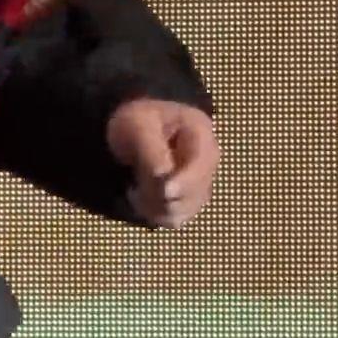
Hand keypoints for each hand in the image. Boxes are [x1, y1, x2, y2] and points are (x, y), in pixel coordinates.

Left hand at [107, 98, 218, 228]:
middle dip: (163, 195)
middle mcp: (208, 159)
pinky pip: (179, 217)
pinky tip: (141, 202)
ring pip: (187, 209)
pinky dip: (157, 215)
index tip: (164, 192)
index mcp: (200, 132)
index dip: (186, 181)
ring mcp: (201, 180)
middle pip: (196, 191)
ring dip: (157, 208)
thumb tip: (164, 184)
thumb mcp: (138, 127)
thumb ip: (152, 154)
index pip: (203, 163)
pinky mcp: (190, 198)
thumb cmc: (135, 120)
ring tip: (134, 194)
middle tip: (134, 191)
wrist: (129, 128)